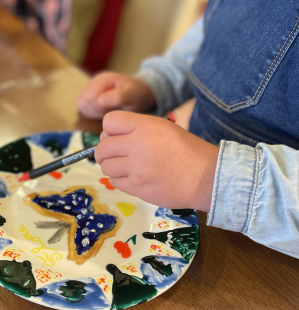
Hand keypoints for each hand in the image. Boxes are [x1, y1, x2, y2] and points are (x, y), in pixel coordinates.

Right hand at [77, 71, 155, 119]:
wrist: (139, 93)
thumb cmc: (137, 95)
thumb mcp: (132, 97)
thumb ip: (117, 98)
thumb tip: (99, 101)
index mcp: (104, 79)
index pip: (90, 98)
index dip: (100, 109)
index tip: (114, 110)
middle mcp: (93, 81)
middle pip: (84, 102)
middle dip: (97, 111)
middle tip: (112, 111)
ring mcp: (89, 87)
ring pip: (82, 105)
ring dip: (94, 112)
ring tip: (109, 110)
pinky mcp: (87, 95)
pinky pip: (82, 108)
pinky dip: (92, 113)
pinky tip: (104, 111)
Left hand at [95, 111, 218, 211]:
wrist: (206, 177)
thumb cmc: (186, 150)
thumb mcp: (163, 128)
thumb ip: (136, 128)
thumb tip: (106, 137)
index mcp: (145, 126)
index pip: (109, 121)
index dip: (109, 130)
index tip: (116, 137)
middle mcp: (138, 145)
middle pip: (103, 147)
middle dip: (105, 151)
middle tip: (115, 155)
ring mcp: (137, 168)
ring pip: (106, 166)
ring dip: (112, 167)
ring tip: (126, 167)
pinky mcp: (138, 187)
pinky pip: (115, 182)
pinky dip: (120, 180)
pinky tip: (133, 178)